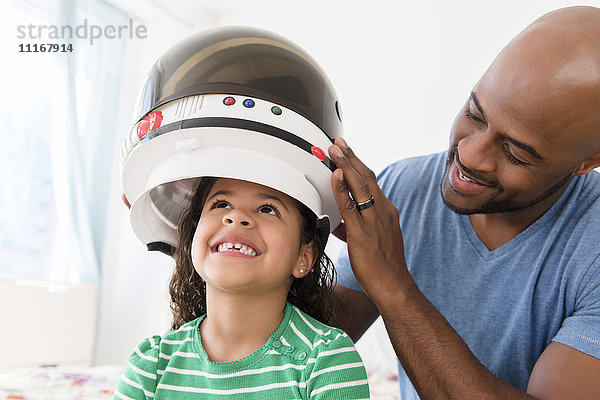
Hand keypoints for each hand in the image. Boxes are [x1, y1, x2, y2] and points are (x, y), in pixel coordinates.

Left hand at [328, 138, 412, 301]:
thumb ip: (357, 226)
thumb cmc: (383, 266)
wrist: (393, 285)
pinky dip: (342, 189)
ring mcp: (373, 221)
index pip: (370, 181)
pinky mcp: (362, 233)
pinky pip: (350, 206)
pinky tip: (336, 175)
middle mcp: (382, 211)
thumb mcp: (372, 239)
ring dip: (346, 164)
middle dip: (351, 157)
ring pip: (360, 186)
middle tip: (338, 142)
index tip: (346, 151)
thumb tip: (340, 221)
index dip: (357, 164)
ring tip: (334, 149)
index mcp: (385, 211)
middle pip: (366, 177)